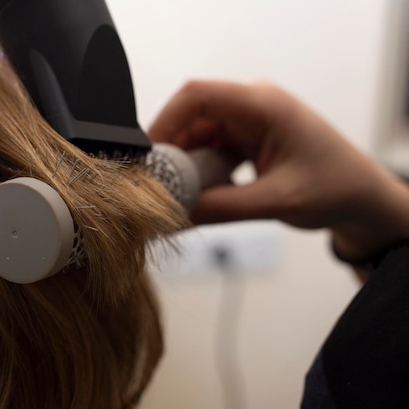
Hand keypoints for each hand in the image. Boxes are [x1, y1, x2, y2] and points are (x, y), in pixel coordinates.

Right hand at [149, 80, 408, 260]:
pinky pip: (209, 146)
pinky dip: (198, 168)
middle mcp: (253, 105)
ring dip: (184, 161)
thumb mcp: (276, 201)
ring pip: (197, 133)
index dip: (165, 120)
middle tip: (157, 183)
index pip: (198, 95)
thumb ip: (222, 208)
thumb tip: (175, 214)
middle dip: (170, 148)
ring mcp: (249, 120)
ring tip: (175, 192)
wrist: (361, 198)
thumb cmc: (335, 189)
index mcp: (264, 105)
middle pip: (192, 115)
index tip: (147, 154)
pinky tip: (196, 190)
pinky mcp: (247, 137)